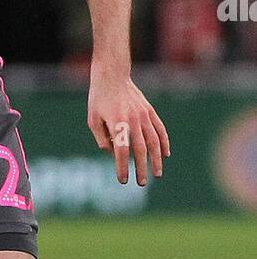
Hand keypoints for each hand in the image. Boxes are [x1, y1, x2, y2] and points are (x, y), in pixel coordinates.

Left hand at [87, 71, 170, 185]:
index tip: (123, 179)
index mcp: (117, 123)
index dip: (123, 167)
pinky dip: (164, 142)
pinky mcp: (150, 111)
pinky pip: (160, 129)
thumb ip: (102, 139)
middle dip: (142, 168)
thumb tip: (113, 153)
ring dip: (156, 159)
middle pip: (140, 150)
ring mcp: (144, 115)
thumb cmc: (99, 99)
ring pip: (154, 141)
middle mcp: (133, 120)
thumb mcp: (93, 119)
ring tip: (157, 173)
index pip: (122, 151)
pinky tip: (165, 154)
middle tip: (142, 183)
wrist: (112, 76)